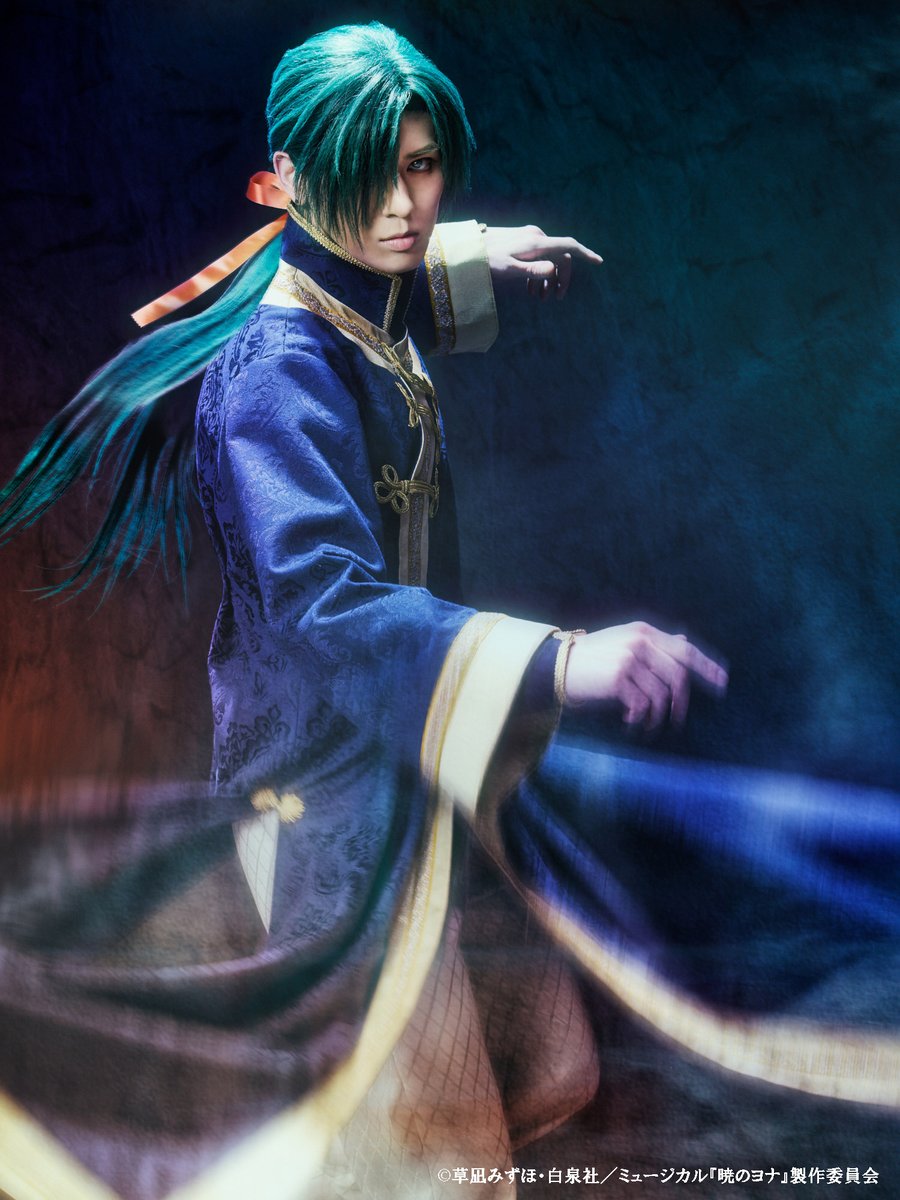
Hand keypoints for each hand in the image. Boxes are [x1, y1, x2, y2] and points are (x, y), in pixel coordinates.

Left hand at [483, 225, 602, 299]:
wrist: (469, 248)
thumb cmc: (487, 260)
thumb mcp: (509, 269)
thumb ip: (531, 271)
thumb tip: (552, 270)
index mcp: (537, 242)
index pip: (568, 246)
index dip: (585, 254)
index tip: (599, 262)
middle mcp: (537, 236)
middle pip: (560, 257)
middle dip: (561, 278)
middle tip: (556, 298)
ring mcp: (529, 238)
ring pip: (549, 258)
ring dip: (549, 279)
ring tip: (541, 299)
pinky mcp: (522, 242)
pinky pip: (539, 258)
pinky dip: (539, 274)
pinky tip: (531, 290)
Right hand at [563, 622, 727, 730]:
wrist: (557, 666)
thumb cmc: (592, 659)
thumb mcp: (625, 643)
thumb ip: (656, 645)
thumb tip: (686, 642)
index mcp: (644, 632)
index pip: (685, 650)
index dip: (707, 667)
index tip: (722, 683)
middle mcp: (640, 641)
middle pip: (677, 675)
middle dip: (681, 702)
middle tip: (677, 720)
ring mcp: (629, 658)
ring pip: (661, 694)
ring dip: (657, 715)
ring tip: (646, 725)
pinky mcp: (618, 677)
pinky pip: (642, 703)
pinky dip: (640, 717)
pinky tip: (631, 721)